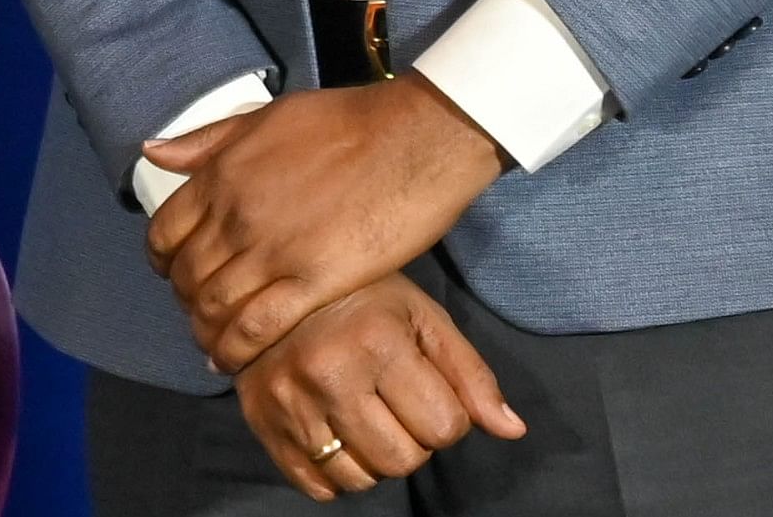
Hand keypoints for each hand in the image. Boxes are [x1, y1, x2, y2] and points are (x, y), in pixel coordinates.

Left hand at [145, 75, 505, 371]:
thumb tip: (152, 150)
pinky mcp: (314, 280)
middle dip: (185, 300)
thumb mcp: (263, 117)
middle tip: (199, 314)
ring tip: (213, 344)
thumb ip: (206, 141)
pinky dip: (237, 349)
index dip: (163, 260)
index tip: (173, 273)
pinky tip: (235, 361)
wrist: (412, 140)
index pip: (165, 232)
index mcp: (220, 176)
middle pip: (187, 275)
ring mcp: (272, 251)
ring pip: (215, 306)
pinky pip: (258, 326)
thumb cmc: (346, 122)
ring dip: (207, 330)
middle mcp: (235, 216)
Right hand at [229, 272, 525, 500]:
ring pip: (360, 480)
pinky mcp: (261, 423)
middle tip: (392, 404)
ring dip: (372, 459)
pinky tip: (332, 431)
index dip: (445, 416)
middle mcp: (327, 373)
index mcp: (376, 342)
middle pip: (403, 461)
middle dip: (411, 440)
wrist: (270, 286)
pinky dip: (332, 470)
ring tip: (362, 416)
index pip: (444, 429)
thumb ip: (470, 375)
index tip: (423, 389)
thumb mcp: (424, 320)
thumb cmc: (361, 301)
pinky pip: (317, 485)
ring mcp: (289, 402)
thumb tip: (512, 430)